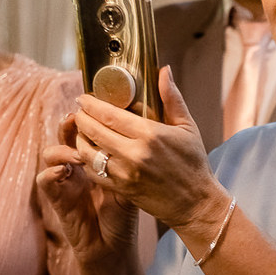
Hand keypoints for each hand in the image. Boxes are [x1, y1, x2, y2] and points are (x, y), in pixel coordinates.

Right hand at [39, 115, 137, 268]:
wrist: (113, 247)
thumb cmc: (124, 214)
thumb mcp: (133, 181)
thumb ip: (133, 158)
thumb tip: (148, 131)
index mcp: (94, 158)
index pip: (87, 129)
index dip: (89, 117)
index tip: (98, 105)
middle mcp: (76, 166)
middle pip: (66, 135)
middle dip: (72, 124)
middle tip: (80, 117)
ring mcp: (64, 181)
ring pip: (51, 152)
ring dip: (63, 148)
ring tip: (78, 152)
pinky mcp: (56, 198)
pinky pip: (44, 179)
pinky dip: (52, 172)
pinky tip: (65, 172)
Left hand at [72, 68, 226, 239]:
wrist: (195, 204)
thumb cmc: (194, 164)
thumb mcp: (187, 127)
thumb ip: (172, 98)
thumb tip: (163, 71)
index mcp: (150, 134)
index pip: (109, 114)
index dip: (91, 104)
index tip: (84, 97)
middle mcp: (134, 153)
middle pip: (94, 130)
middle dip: (82, 118)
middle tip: (80, 111)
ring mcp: (125, 173)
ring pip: (88, 152)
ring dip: (80, 139)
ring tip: (82, 130)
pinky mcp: (121, 189)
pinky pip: (94, 172)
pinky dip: (87, 161)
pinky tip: (89, 152)